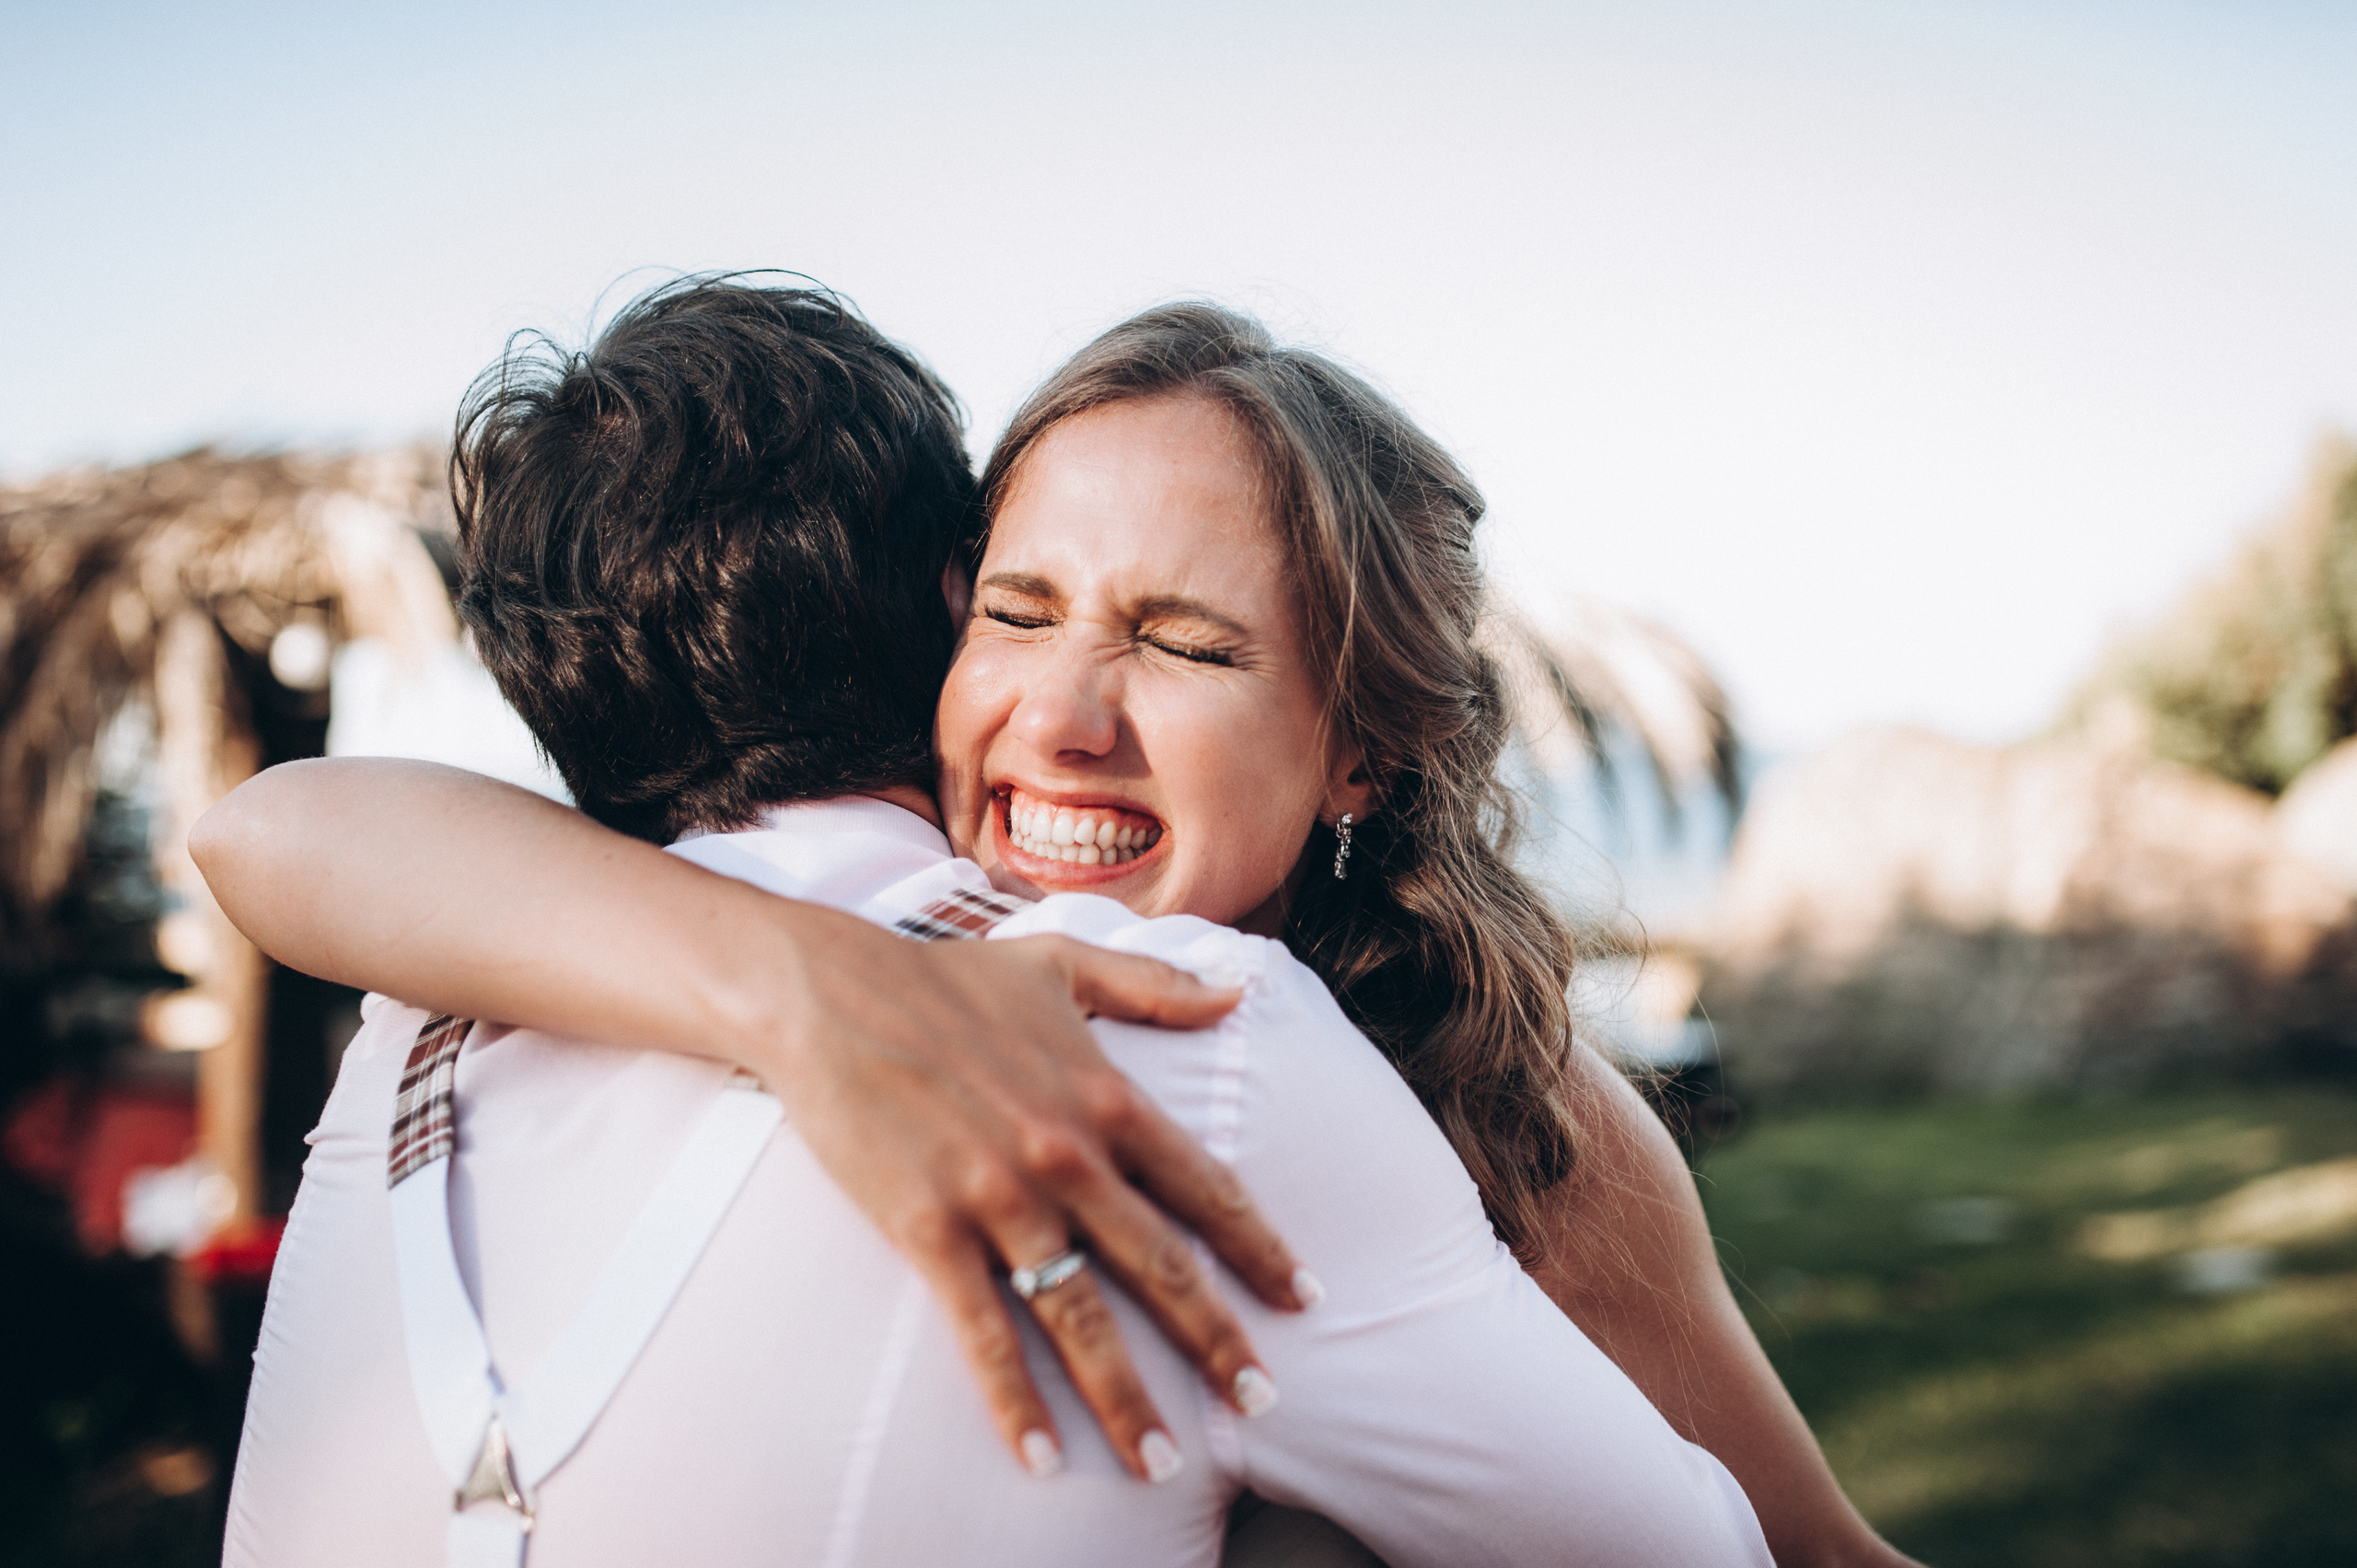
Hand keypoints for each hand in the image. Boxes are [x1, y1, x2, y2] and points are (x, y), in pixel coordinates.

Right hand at [738, 908, 1312, 1480]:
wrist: (830, 992)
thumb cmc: (945, 978)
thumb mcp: (1063, 965)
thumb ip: (1156, 987)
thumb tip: (1237, 992)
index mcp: (1107, 1098)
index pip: (1207, 1188)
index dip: (1260, 1249)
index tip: (1303, 1297)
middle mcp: (1067, 1156)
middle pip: (1161, 1268)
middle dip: (1217, 1342)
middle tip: (1262, 1402)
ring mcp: (999, 1197)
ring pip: (1080, 1317)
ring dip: (1126, 1397)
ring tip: (1162, 1461)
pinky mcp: (929, 1228)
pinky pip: (983, 1332)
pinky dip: (1013, 1399)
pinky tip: (1039, 1455)